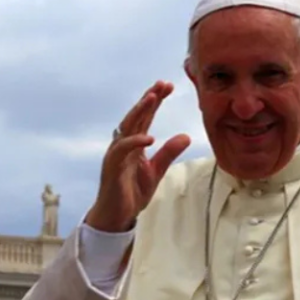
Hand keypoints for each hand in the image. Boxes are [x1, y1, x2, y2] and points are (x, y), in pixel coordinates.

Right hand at [86, 81, 190, 231]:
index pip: (145, 117)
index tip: (168, 85)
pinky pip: (122, 150)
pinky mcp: (112, 167)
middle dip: (149, 99)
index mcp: (134, 144)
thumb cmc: (132, 192)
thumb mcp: (156, 171)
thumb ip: (169, 153)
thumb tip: (186, 136)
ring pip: (127, 127)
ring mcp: (116, 154)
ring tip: (152, 98)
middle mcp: (124, 144)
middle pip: (136, 116)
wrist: (117, 216)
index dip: (155, 101)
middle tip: (162, 84)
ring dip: (139, 111)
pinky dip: (134, 142)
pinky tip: (148, 137)